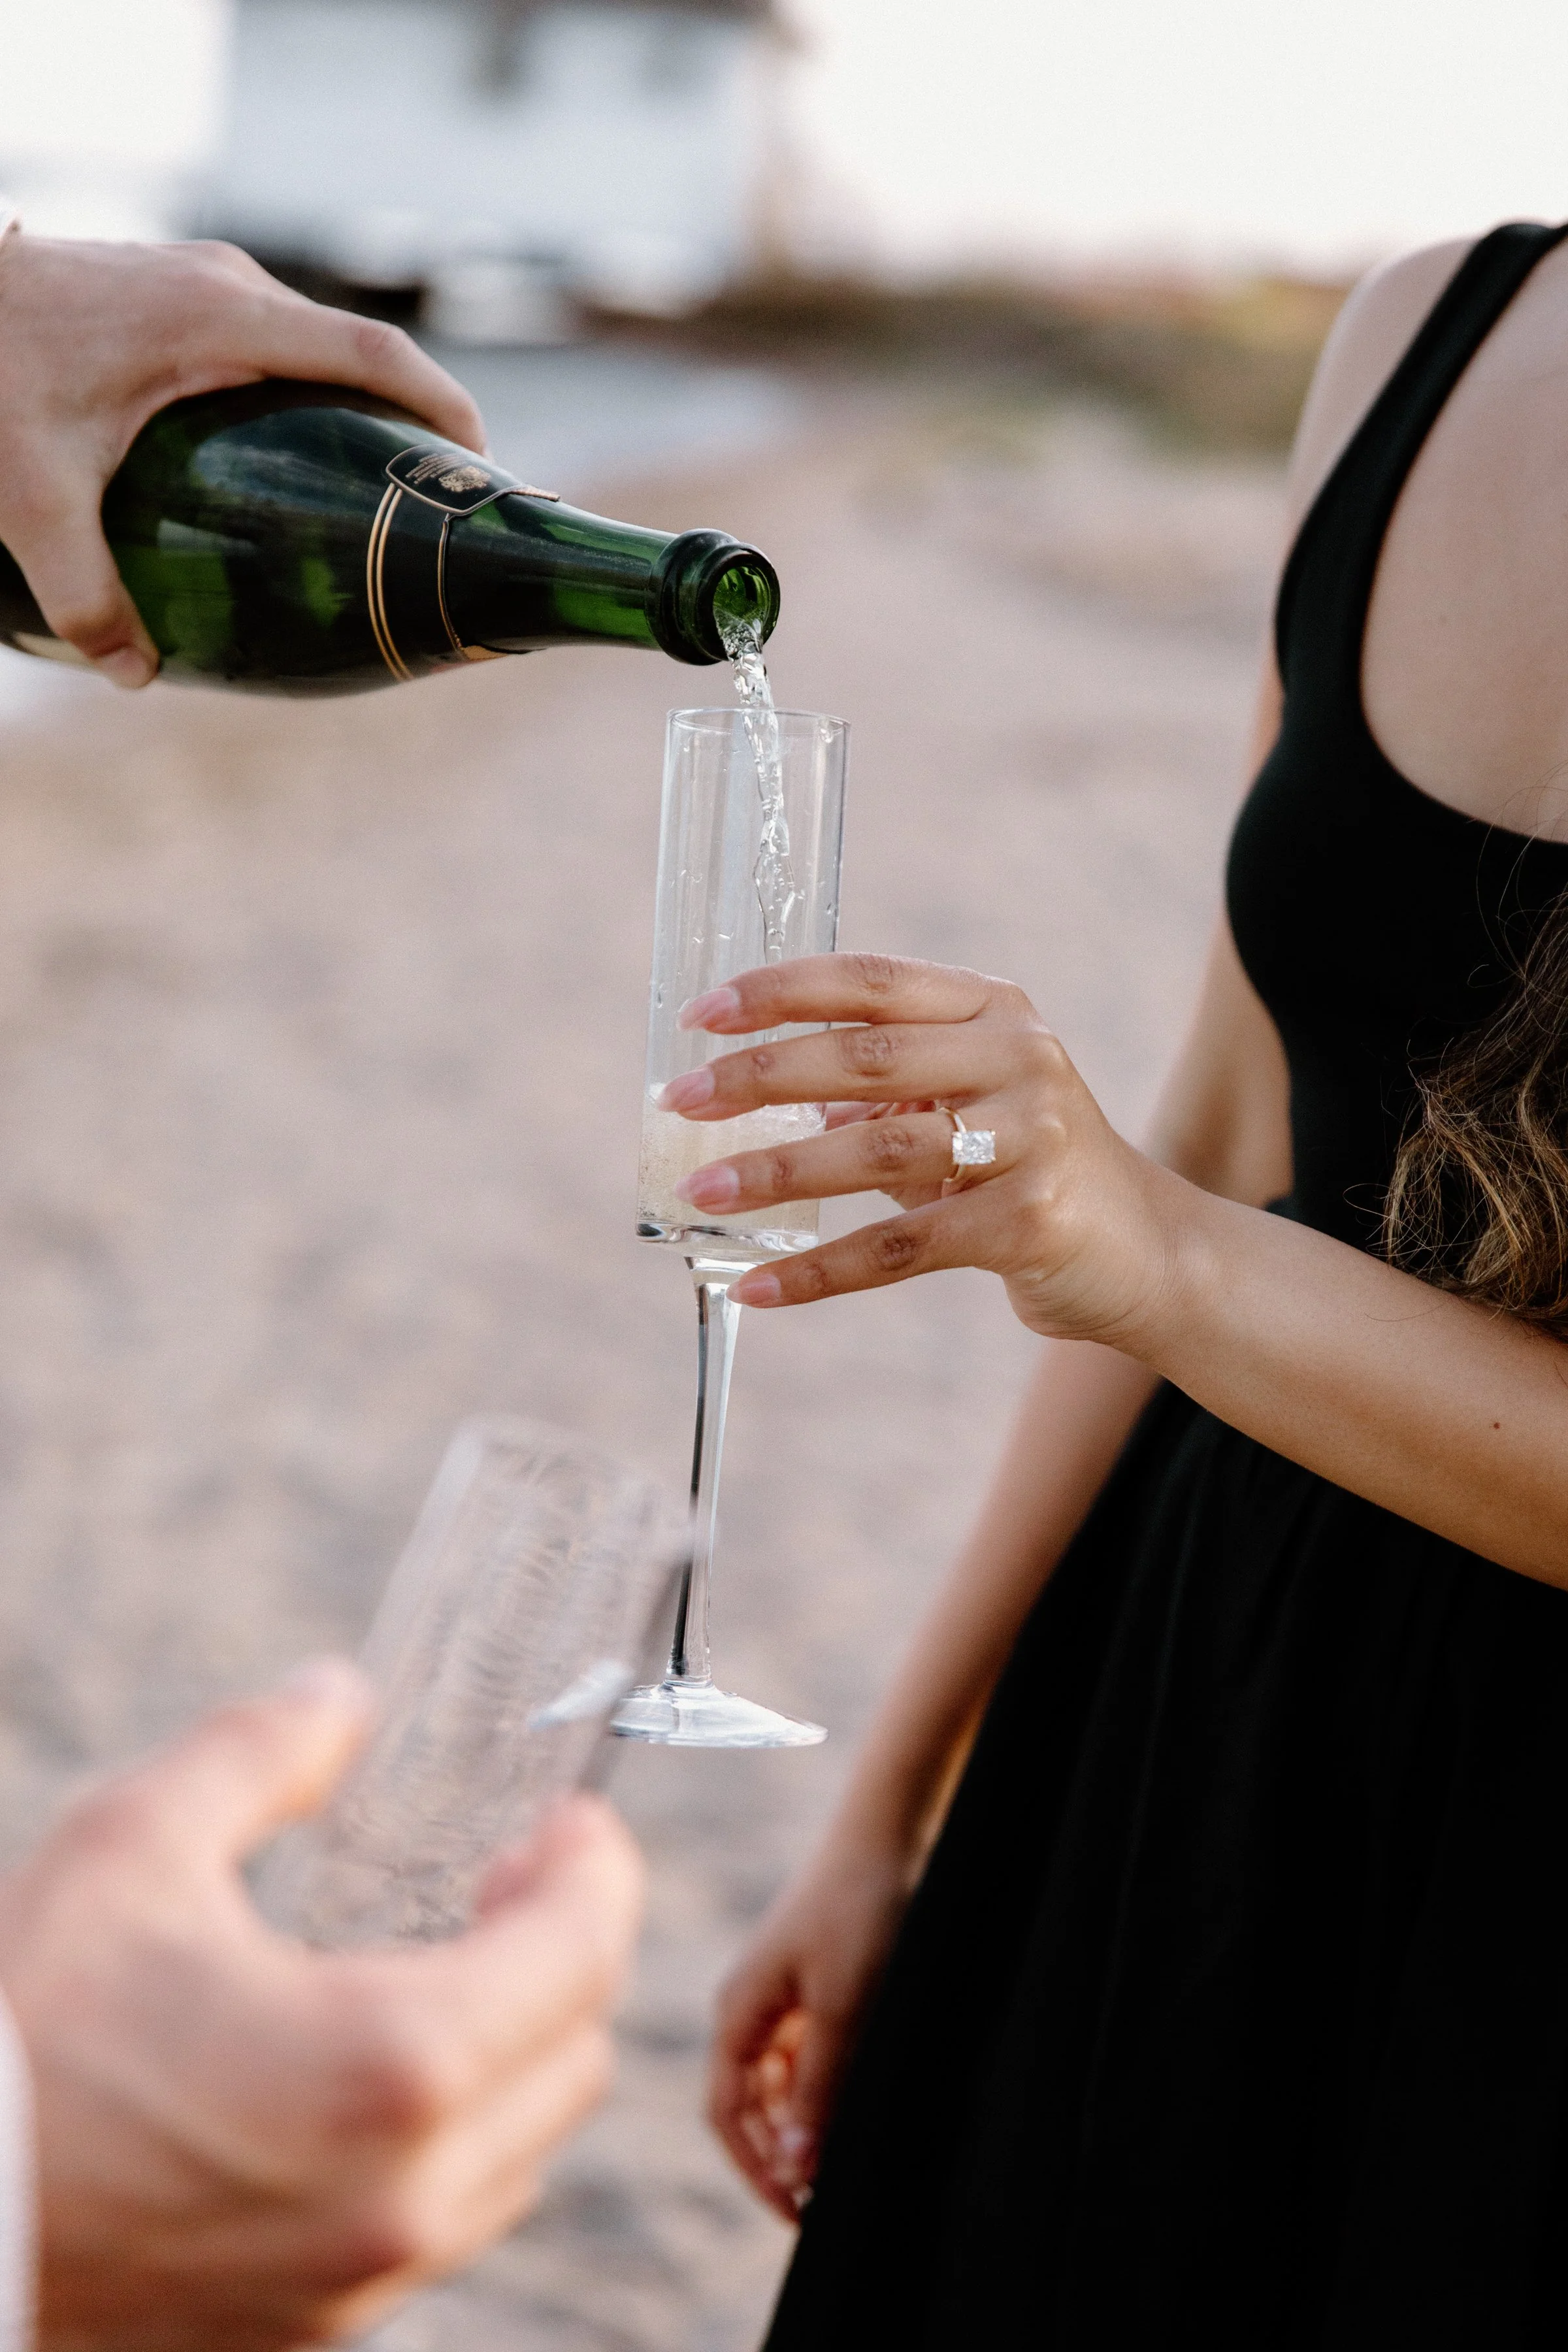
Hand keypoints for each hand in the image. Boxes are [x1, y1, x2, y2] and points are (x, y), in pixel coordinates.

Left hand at [0, 231, 485, 687]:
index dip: (445, 407)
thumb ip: (85, 592)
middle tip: (439, 508)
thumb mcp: (30, 498)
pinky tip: (304, 460)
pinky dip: (314, 394)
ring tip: (385, 492)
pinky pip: (281, 341)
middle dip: (416, 424)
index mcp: (220, 318)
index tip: (480, 468)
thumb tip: (138, 674)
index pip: (373, 353)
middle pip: (361, 353)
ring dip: (363, 410)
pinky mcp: (189, 289)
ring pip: (320, 345)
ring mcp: (210, 279)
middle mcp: (229, 285)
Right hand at [0, 1660, 641, 2351]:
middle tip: (507, 1877)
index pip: (584, 1954)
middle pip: (576, 2057)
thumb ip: (261, 1751)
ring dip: (515, 2049)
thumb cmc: (20, 2033)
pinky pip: (439, 2221)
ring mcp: (358, 2277)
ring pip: (519, 2151)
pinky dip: (447, 2138)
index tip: (568, 1822)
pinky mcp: (307, 2329)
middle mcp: (401, 2191)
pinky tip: (373, 2071)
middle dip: (566, 1951)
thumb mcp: (132, 1846)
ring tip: (446, 1964)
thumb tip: (340, 1695)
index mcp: (387, 2063)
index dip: (598, 1869)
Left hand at [666, 953, 1180, 1342]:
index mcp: (993, 1009)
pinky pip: (900, 1247)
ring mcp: (1032, 1137)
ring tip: (701, 1194)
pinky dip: (819, 1270)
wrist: (1147, 1253)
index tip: (700, 1013)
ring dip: (776, 1172)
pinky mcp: (1029, 1222)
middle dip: (760, 1076)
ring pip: (877, 1149)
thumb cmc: (1030, 1170)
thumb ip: (881, 1094)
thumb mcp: (964, 1108)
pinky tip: (757, 1287)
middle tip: (680, 1098)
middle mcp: (1020, 1057)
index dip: (780, 991)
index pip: (871, 981)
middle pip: (866, 1056)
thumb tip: (758, 1098)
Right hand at [709, 1834, 913, 2223]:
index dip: (757, 2168)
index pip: (728, 2113)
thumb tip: (795, 2165)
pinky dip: (827, 2084)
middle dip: (781, 2154)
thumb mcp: (844, 2005)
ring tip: (846, 2154)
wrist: (890, 1832)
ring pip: (783, 2082)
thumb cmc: (861, 1908)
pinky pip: (809, 2053)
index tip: (798, 2211)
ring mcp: (781, 1995)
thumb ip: (819, 2086)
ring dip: (806, 2122)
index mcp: (738, 2010)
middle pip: (750, 2104)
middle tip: (825, 2199)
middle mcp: (749, 2007)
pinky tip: (857, 2097)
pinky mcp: (815, 1985)